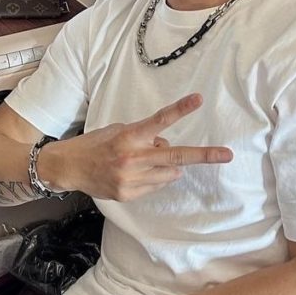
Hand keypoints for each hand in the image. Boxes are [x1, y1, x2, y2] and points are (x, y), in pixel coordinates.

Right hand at [39, 93, 231, 200]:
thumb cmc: (95, 144)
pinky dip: (153, 178)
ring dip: (167, 166)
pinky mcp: (128, 194)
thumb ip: (144, 137)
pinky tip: (132, 173)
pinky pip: (155, 185)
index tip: (198, 99)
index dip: (180, 109)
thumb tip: (166, 146)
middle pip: (176, 155)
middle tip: (226, 155)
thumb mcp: (118, 131)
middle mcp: (132, 158)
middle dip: (204, 156)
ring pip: (169, 173)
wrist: (69, 168)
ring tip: (145, 161)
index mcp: (129, 137)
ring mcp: (131, 179)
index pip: (159, 121)